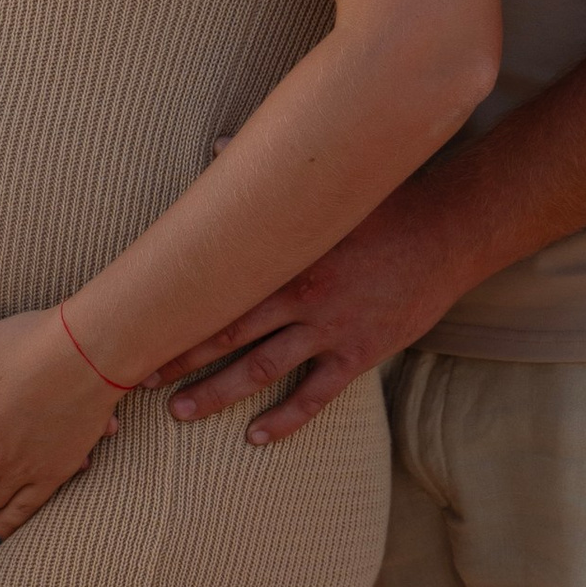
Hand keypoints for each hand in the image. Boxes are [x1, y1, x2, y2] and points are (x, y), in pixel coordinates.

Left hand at [160, 201, 463, 441]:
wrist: (446, 233)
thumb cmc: (382, 206)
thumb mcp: (325, 190)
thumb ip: (268, 180)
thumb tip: (221, 148)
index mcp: (285, 257)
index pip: (217, 289)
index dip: (176, 311)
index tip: (139, 326)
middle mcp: (301, 297)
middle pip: (227, 333)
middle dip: (181, 359)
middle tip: (139, 380)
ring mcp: (330, 330)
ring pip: (262, 369)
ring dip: (218, 392)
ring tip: (180, 412)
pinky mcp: (359, 353)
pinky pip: (316, 395)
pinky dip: (286, 419)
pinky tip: (257, 438)